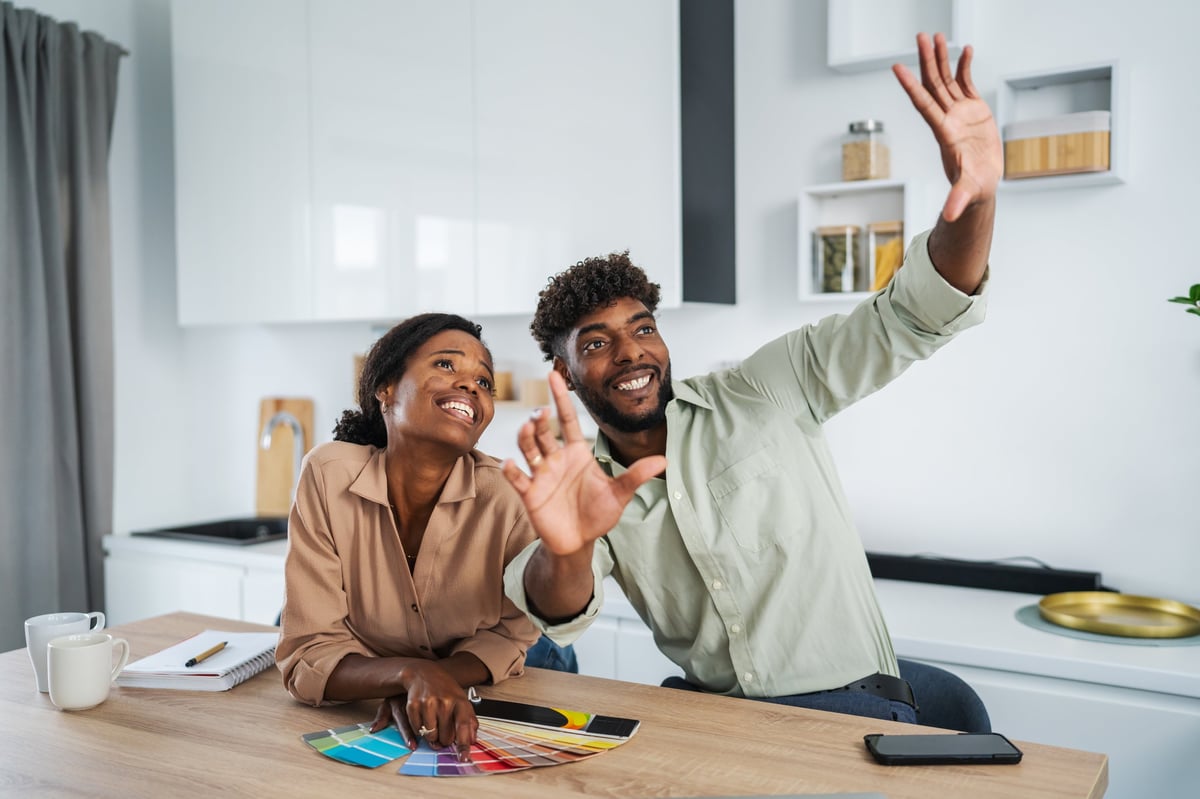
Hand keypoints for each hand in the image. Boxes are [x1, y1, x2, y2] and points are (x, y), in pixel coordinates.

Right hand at [368, 662, 476, 759]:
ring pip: (431, 736)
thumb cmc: (445, 689)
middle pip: (446, 737)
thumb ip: (469, 720)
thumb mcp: (461, 700)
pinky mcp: (413, 706)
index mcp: (460, 701)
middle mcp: (444, 702)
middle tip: (444, 729)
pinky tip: (424, 718)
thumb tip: (472, 740)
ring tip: (434, 723)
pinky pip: (418, 730)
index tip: (464, 757)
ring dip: (432, 735)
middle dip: (445, 739)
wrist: (423, 673)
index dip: (464, 744)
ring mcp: (428, 703)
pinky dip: (420, 729)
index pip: (464, 726)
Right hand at [502, 371, 666, 555]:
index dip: (560, 397)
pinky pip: (518, 478)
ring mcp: (541, 474)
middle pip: (544, 431)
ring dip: (526, 437)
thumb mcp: (619, 494)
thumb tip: (664, 460)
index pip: (567, 419)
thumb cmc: (598, 513)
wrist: (579, 540)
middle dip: (540, 419)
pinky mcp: (530, 493)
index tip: (553, 374)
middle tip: (542, 412)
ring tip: (528, 427)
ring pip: (529, 448)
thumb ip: (636, 475)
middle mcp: (556, 458)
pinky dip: (512, 470)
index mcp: (577, 453)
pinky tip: (510, 462)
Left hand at [893, 32, 1001, 221]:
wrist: (981, 185)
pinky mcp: (974, 110)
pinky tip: (965, 50)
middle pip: (933, 85)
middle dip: (926, 61)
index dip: (911, 87)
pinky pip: (966, 83)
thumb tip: (950, 215)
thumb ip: (957, 199)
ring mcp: (959, 113)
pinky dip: (965, 67)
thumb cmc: (973, 189)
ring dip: (941, 59)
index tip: (897, 68)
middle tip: (920, 37)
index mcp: (944, 133)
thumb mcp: (967, 193)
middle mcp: (947, 119)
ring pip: (946, 81)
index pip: (924, 105)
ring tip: (936, 36)